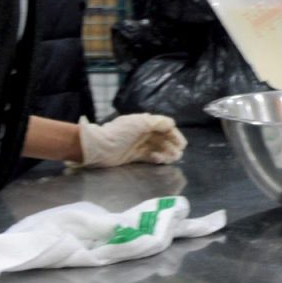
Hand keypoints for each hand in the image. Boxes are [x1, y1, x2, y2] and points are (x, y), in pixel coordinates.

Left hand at [73, 114, 187, 168]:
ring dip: (167, 153)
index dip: (174, 135)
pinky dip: (157, 158)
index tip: (182, 144)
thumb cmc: (120, 133)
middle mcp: (144, 133)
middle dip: (172, 145)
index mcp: (145, 122)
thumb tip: (172, 124)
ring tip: (171, 159)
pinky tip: (159, 160)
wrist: (100, 147)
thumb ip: (158, 123)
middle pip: (163, 138)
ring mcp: (140, 145)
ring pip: (159, 148)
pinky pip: (151, 156)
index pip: (165, 127)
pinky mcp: (135, 156)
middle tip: (178, 154)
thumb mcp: (140, 123)